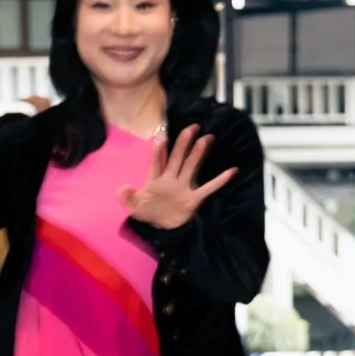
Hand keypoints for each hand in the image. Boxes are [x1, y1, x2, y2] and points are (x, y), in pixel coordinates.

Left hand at [121, 126, 238, 234]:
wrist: (160, 228)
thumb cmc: (147, 212)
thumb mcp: (134, 207)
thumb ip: (128, 197)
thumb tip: (122, 187)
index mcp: (155, 180)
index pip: (155, 163)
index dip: (157, 152)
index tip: (161, 139)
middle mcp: (171, 179)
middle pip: (177, 158)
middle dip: (183, 143)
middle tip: (192, 127)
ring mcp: (183, 188)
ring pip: (191, 167)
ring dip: (198, 153)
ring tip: (207, 138)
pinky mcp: (194, 199)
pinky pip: (208, 188)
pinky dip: (220, 180)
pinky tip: (232, 170)